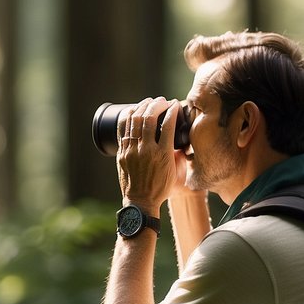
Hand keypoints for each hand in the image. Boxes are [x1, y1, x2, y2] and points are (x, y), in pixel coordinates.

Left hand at [116, 97, 179, 211]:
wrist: (141, 201)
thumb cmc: (161, 188)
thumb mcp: (176, 172)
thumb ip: (178, 154)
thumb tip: (181, 140)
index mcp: (163, 154)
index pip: (168, 124)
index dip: (172, 110)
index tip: (176, 104)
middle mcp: (146, 150)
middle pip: (150, 118)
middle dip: (157, 105)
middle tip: (162, 101)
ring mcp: (132, 151)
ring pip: (135, 120)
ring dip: (143, 107)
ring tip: (150, 102)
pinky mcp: (122, 153)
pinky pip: (122, 129)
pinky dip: (128, 116)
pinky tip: (134, 110)